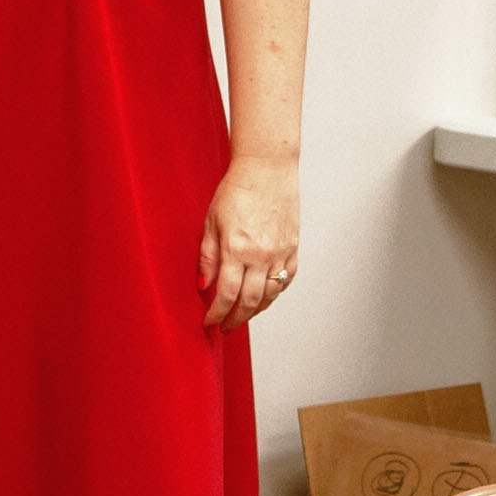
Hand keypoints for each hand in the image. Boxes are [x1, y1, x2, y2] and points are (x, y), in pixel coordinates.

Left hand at [200, 158, 299, 329]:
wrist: (267, 169)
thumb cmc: (236, 191)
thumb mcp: (211, 222)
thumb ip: (207, 256)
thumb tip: (203, 285)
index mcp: (236, 249)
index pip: (225, 295)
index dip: (216, 315)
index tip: (209, 323)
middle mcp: (261, 256)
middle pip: (248, 302)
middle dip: (234, 319)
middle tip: (224, 326)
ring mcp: (280, 253)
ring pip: (269, 296)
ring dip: (254, 311)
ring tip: (241, 315)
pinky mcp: (293, 248)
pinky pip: (286, 280)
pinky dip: (274, 293)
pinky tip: (263, 297)